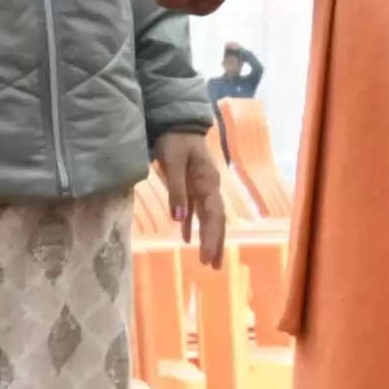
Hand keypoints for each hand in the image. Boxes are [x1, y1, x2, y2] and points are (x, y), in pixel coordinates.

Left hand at [152, 129, 229, 270]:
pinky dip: (193, 224)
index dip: (211, 238)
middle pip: (216, 220)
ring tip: (207, 260)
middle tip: (213, 267)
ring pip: (209, 217)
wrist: (177, 122)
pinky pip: (196, 209)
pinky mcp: (193, 185)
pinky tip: (187, 239)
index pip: (212, 216)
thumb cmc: (174, 140)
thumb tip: (178, 221)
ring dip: (208, 237)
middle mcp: (209, 187)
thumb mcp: (172, 162)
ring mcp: (202, 186)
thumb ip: (176, 190)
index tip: (207, 258)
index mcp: (207, 182)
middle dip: (215, 243)